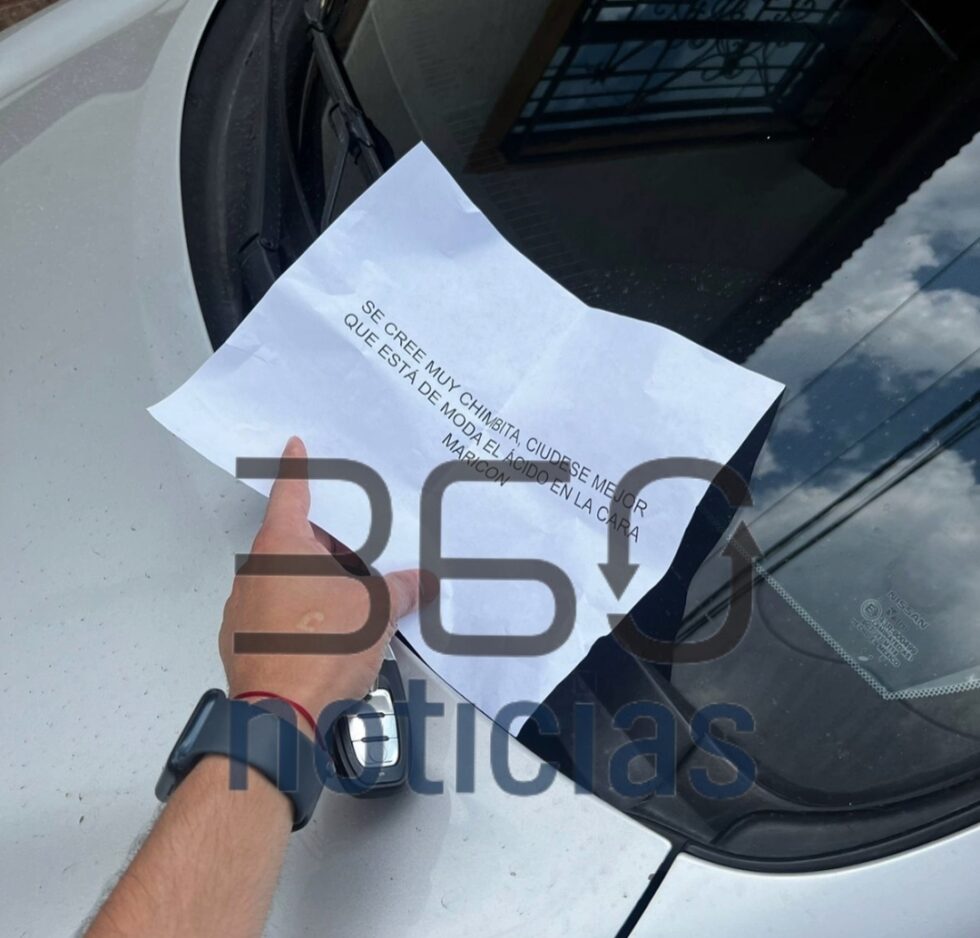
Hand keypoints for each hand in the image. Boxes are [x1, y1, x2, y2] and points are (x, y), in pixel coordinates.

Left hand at [219, 436, 430, 724]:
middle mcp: (255, 572)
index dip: (297, 468)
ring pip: (286, 581)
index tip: (294, 448)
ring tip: (354, 603)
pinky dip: (301, 616)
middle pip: (295, 543)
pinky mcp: (243, 644)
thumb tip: (422, 582)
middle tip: (363, 554)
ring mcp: (244, 610)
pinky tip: (329, 636)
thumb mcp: (376, 611)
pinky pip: (276, 615)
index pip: (290, 494)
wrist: (281, 717)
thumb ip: (401, 589)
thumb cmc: (319, 651)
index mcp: (282, 548)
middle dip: (330, 547)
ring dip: (316, 585)